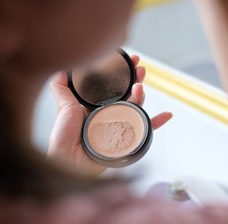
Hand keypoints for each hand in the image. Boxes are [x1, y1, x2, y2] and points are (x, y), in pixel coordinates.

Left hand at [48, 55, 172, 176]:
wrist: (70, 160)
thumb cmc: (64, 137)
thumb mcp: (62, 106)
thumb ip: (61, 87)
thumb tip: (61, 67)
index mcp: (96, 105)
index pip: (112, 85)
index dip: (121, 72)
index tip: (127, 59)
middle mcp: (110, 114)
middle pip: (127, 93)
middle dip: (135, 78)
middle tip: (140, 68)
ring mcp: (119, 125)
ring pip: (136, 107)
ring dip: (142, 95)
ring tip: (140, 87)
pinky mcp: (127, 138)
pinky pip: (145, 130)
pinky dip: (157, 123)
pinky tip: (167, 115)